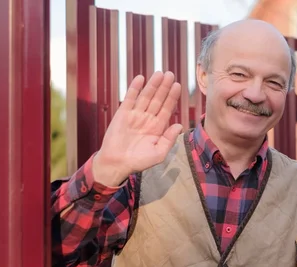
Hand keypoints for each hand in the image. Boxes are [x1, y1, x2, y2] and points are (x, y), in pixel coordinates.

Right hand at [93, 71, 182, 185]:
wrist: (117, 163)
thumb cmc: (138, 161)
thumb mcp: (159, 153)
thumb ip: (169, 139)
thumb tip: (179, 125)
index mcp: (157, 128)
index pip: (167, 109)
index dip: (172, 97)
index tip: (177, 85)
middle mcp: (147, 119)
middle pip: (158, 99)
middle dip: (164, 87)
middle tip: (171, 74)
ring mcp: (135, 115)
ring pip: (146, 96)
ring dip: (153, 85)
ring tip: (160, 73)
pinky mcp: (122, 114)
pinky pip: (130, 98)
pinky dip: (135, 88)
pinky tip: (141, 78)